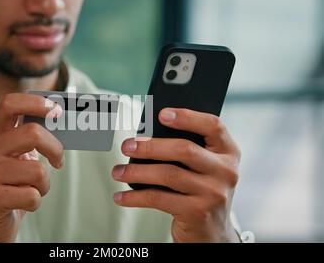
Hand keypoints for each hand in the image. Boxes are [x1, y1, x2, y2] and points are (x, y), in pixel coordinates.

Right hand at [0, 93, 63, 242]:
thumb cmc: (10, 184)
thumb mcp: (19, 156)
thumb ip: (33, 137)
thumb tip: (60, 118)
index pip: (10, 104)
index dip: (36, 103)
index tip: (57, 111)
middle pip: (33, 133)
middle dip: (55, 149)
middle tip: (58, 161)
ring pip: (38, 170)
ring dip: (44, 184)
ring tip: (31, 189)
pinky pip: (32, 196)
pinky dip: (35, 202)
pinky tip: (21, 203)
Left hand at [112, 108, 240, 242]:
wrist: (212, 233)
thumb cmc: (200, 191)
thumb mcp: (204, 168)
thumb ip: (187, 150)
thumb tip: (146, 138)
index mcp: (229, 152)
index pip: (213, 126)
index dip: (187, 117)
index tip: (161, 114)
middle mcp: (226, 171)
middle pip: (184, 149)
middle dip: (150, 146)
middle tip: (127, 146)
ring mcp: (213, 193)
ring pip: (168, 174)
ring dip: (136, 172)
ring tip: (117, 172)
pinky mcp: (197, 212)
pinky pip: (159, 199)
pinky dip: (135, 197)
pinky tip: (121, 196)